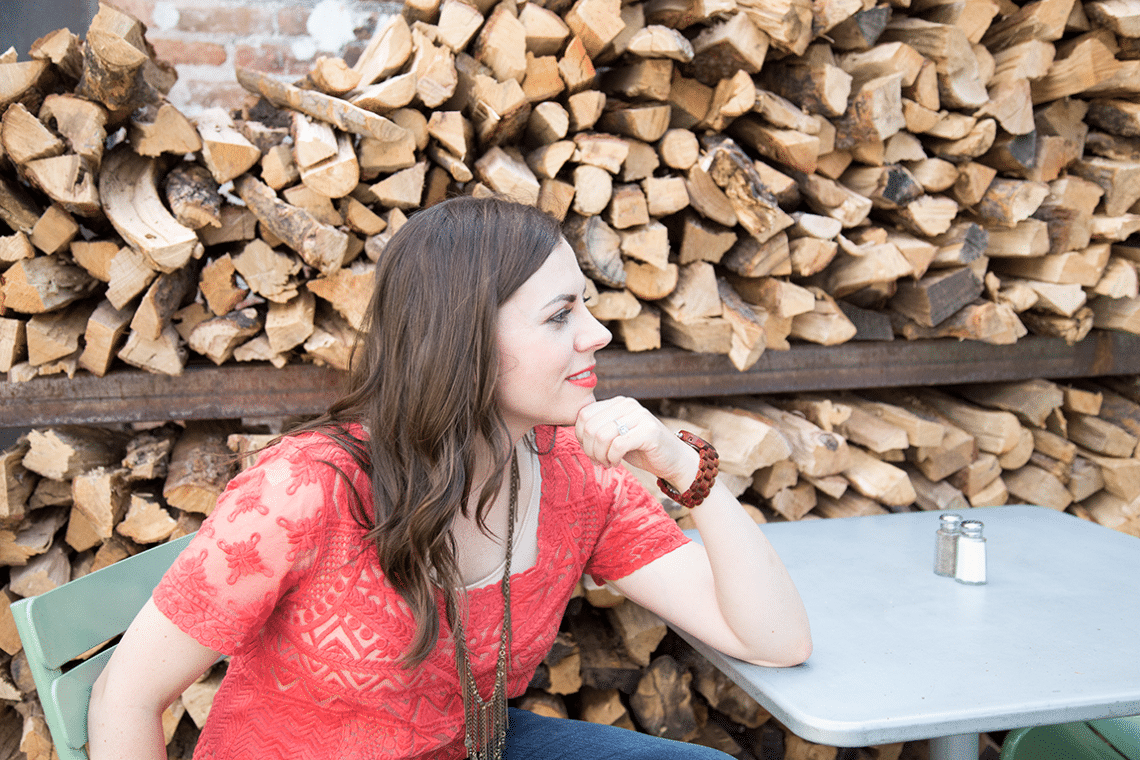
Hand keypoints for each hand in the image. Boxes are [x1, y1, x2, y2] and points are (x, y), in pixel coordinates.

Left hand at [574, 396, 698, 488]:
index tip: (590, 451)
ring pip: (602, 436)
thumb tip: (575, 431)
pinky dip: (612, 459)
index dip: (580, 437)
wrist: (673, 460)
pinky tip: (616, 463)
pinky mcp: (649, 431)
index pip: (584, 415)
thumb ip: (598, 429)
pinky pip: (618, 446)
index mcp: (617, 403)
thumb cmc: (640, 449)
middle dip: (589, 449)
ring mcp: (640, 416)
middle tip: (598, 461)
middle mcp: (628, 405)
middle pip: (591, 426)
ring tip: (607, 463)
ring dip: (600, 456)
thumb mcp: (615, 435)